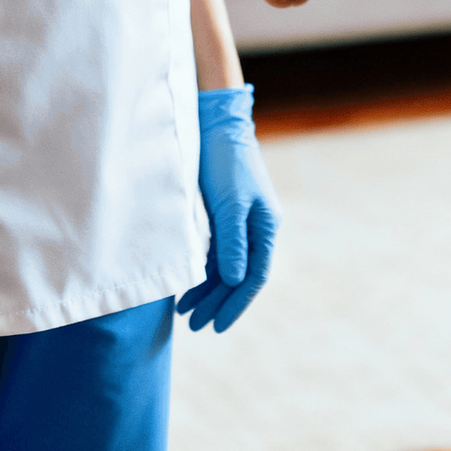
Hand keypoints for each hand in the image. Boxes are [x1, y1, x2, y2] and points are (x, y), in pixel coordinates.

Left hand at [178, 85, 276, 331]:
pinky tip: (187, 286)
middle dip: (218, 302)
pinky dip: (202, 271)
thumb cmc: (225, 161)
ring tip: (185, 313)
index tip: (216, 326)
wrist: (214, 124)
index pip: (253, 276)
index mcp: (265, 227)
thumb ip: (232, 241)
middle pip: (238, 276)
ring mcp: (238, 222)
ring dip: (207, 290)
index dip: (235, 303)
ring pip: (225, 267)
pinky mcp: (222, 214)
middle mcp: (255, 228)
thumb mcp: (230, 202)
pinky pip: (215, 253)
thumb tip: (237, 280)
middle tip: (195, 326)